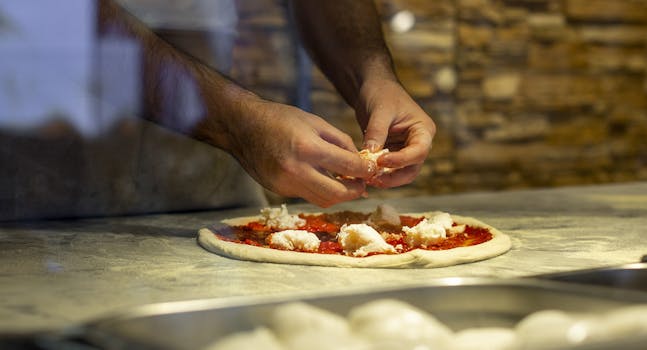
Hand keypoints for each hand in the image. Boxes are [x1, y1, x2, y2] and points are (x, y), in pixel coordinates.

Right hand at [226, 99, 374, 206]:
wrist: (242, 126)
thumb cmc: (281, 118)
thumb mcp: (315, 122)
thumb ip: (341, 142)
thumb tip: (360, 162)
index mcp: (308, 148)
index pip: (347, 167)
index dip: (365, 170)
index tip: (372, 169)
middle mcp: (296, 170)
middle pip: (336, 194)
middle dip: (354, 191)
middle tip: (362, 184)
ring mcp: (285, 184)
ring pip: (322, 200)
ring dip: (338, 195)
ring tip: (345, 183)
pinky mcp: (278, 190)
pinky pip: (306, 195)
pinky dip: (318, 190)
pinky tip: (322, 179)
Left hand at [355, 78, 435, 187]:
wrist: (373, 89)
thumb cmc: (382, 94)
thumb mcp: (380, 111)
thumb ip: (376, 132)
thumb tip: (370, 154)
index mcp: (423, 130)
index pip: (419, 151)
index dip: (401, 160)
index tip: (380, 161)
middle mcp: (418, 143)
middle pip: (412, 169)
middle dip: (394, 177)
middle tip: (373, 178)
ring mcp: (406, 151)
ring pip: (401, 174)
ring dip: (385, 180)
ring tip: (367, 179)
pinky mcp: (393, 155)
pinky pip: (389, 171)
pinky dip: (378, 175)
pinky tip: (365, 175)